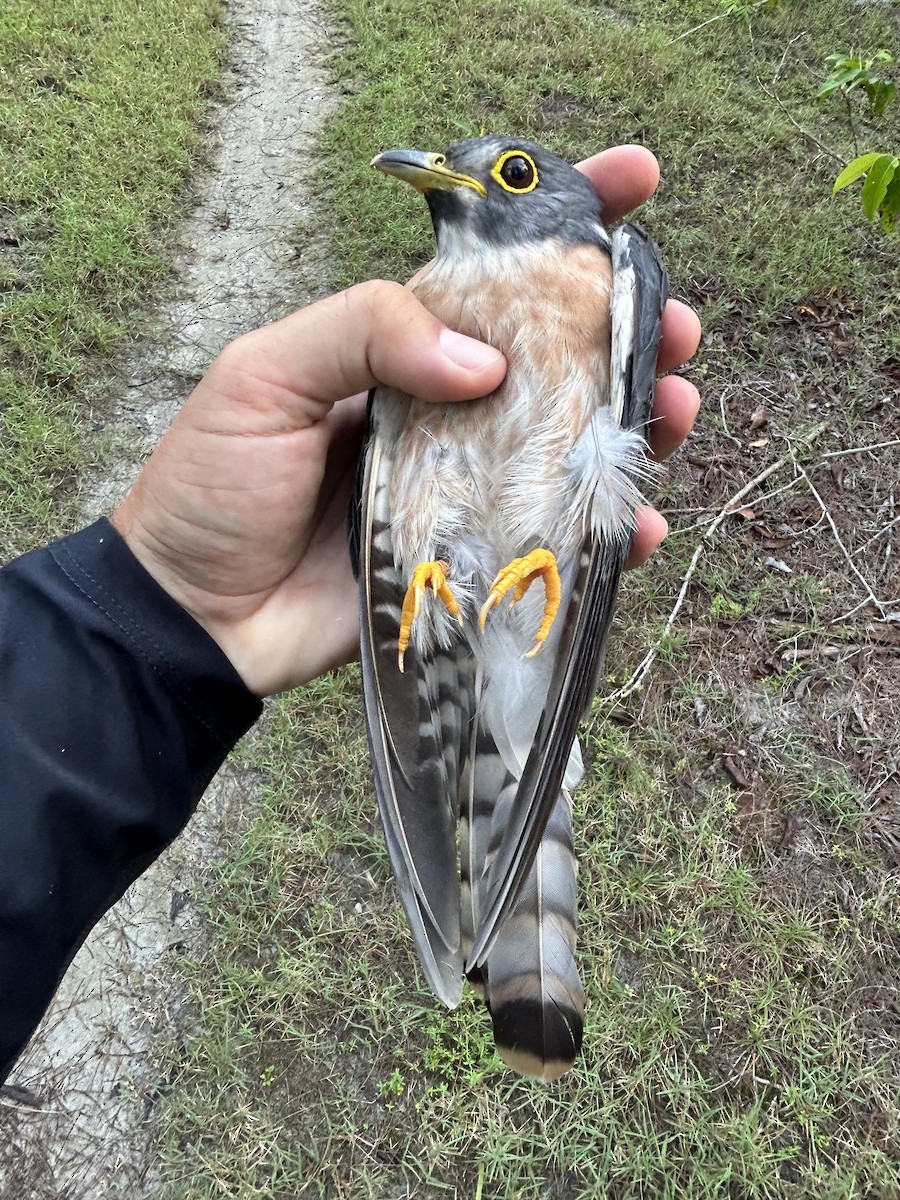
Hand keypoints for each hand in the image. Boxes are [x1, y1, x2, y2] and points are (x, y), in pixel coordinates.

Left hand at [113, 146, 699, 696]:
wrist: (194, 616)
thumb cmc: (212, 485)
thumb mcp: (263, 375)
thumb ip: (363, 331)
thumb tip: (485, 361)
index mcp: (396, 353)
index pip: (489, 277)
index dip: (561, 225)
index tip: (633, 184)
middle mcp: (443, 413)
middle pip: (555, 361)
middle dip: (627, 334)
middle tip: (675, 328)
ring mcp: (462, 488)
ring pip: (570, 445)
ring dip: (636, 425)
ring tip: (677, 413)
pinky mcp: (469, 559)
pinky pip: (553, 539)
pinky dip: (605, 533)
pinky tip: (640, 526)